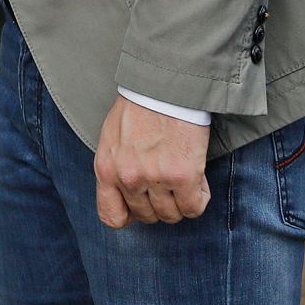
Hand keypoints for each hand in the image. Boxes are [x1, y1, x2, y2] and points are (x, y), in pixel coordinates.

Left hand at [93, 95, 211, 227]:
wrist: (164, 87)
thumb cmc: (138, 111)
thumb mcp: (111, 140)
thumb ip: (116, 170)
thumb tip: (127, 201)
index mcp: (105, 168)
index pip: (111, 216)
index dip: (130, 216)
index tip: (142, 206)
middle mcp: (127, 177)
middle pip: (147, 217)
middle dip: (159, 204)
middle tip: (167, 182)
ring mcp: (155, 178)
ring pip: (172, 215)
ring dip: (180, 200)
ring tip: (180, 175)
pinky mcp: (183, 176)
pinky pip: (194, 208)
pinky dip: (199, 197)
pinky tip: (196, 178)